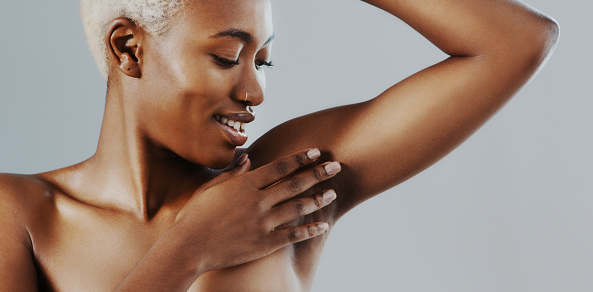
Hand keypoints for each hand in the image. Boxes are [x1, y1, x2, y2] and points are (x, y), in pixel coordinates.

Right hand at [175, 148, 340, 271]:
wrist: (188, 247)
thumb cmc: (195, 217)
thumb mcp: (210, 189)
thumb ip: (231, 173)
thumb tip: (247, 160)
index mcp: (245, 185)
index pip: (280, 167)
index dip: (300, 158)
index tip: (315, 152)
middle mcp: (258, 201)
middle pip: (295, 183)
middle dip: (318, 173)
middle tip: (336, 166)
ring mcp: (262, 223)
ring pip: (298, 207)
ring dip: (318, 198)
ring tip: (332, 192)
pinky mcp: (264, 243)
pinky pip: (293, 235)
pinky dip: (310, 230)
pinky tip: (323, 225)